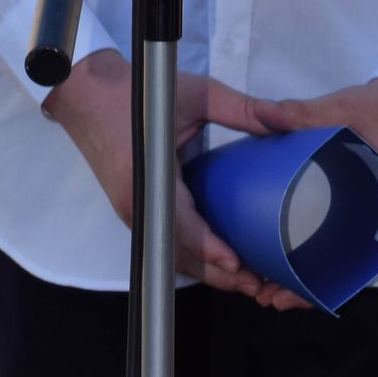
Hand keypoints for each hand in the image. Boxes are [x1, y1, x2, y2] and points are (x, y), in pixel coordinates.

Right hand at [43, 49, 278, 300]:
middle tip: (259, 285)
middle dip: (217, 274)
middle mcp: (137, 204)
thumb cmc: (139, 92)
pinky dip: (191, 257)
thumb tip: (290, 120)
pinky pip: (163, 243)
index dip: (210, 248)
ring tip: (246, 280)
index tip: (239, 265)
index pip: (182, 225)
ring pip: (170, 254)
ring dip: (206, 271)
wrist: (87, 93)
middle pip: (178, 253)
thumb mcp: (197, 95)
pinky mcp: (133, 211)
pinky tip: (218, 260)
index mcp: (149, 176)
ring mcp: (132, 212)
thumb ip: (244, 109)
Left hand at [238, 77, 377, 311]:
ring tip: (268, 291)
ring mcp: (367, 216)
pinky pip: (334, 236)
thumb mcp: (340, 109)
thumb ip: (301, 112)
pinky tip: (280, 258)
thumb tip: (262, 114)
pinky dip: (310, 250)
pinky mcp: (354, 207)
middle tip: (270, 300)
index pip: (359, 260)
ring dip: (307, 275)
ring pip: (338, 258)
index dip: (326, 284)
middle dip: (308, 288)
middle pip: (345, 267)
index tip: (294, 295)